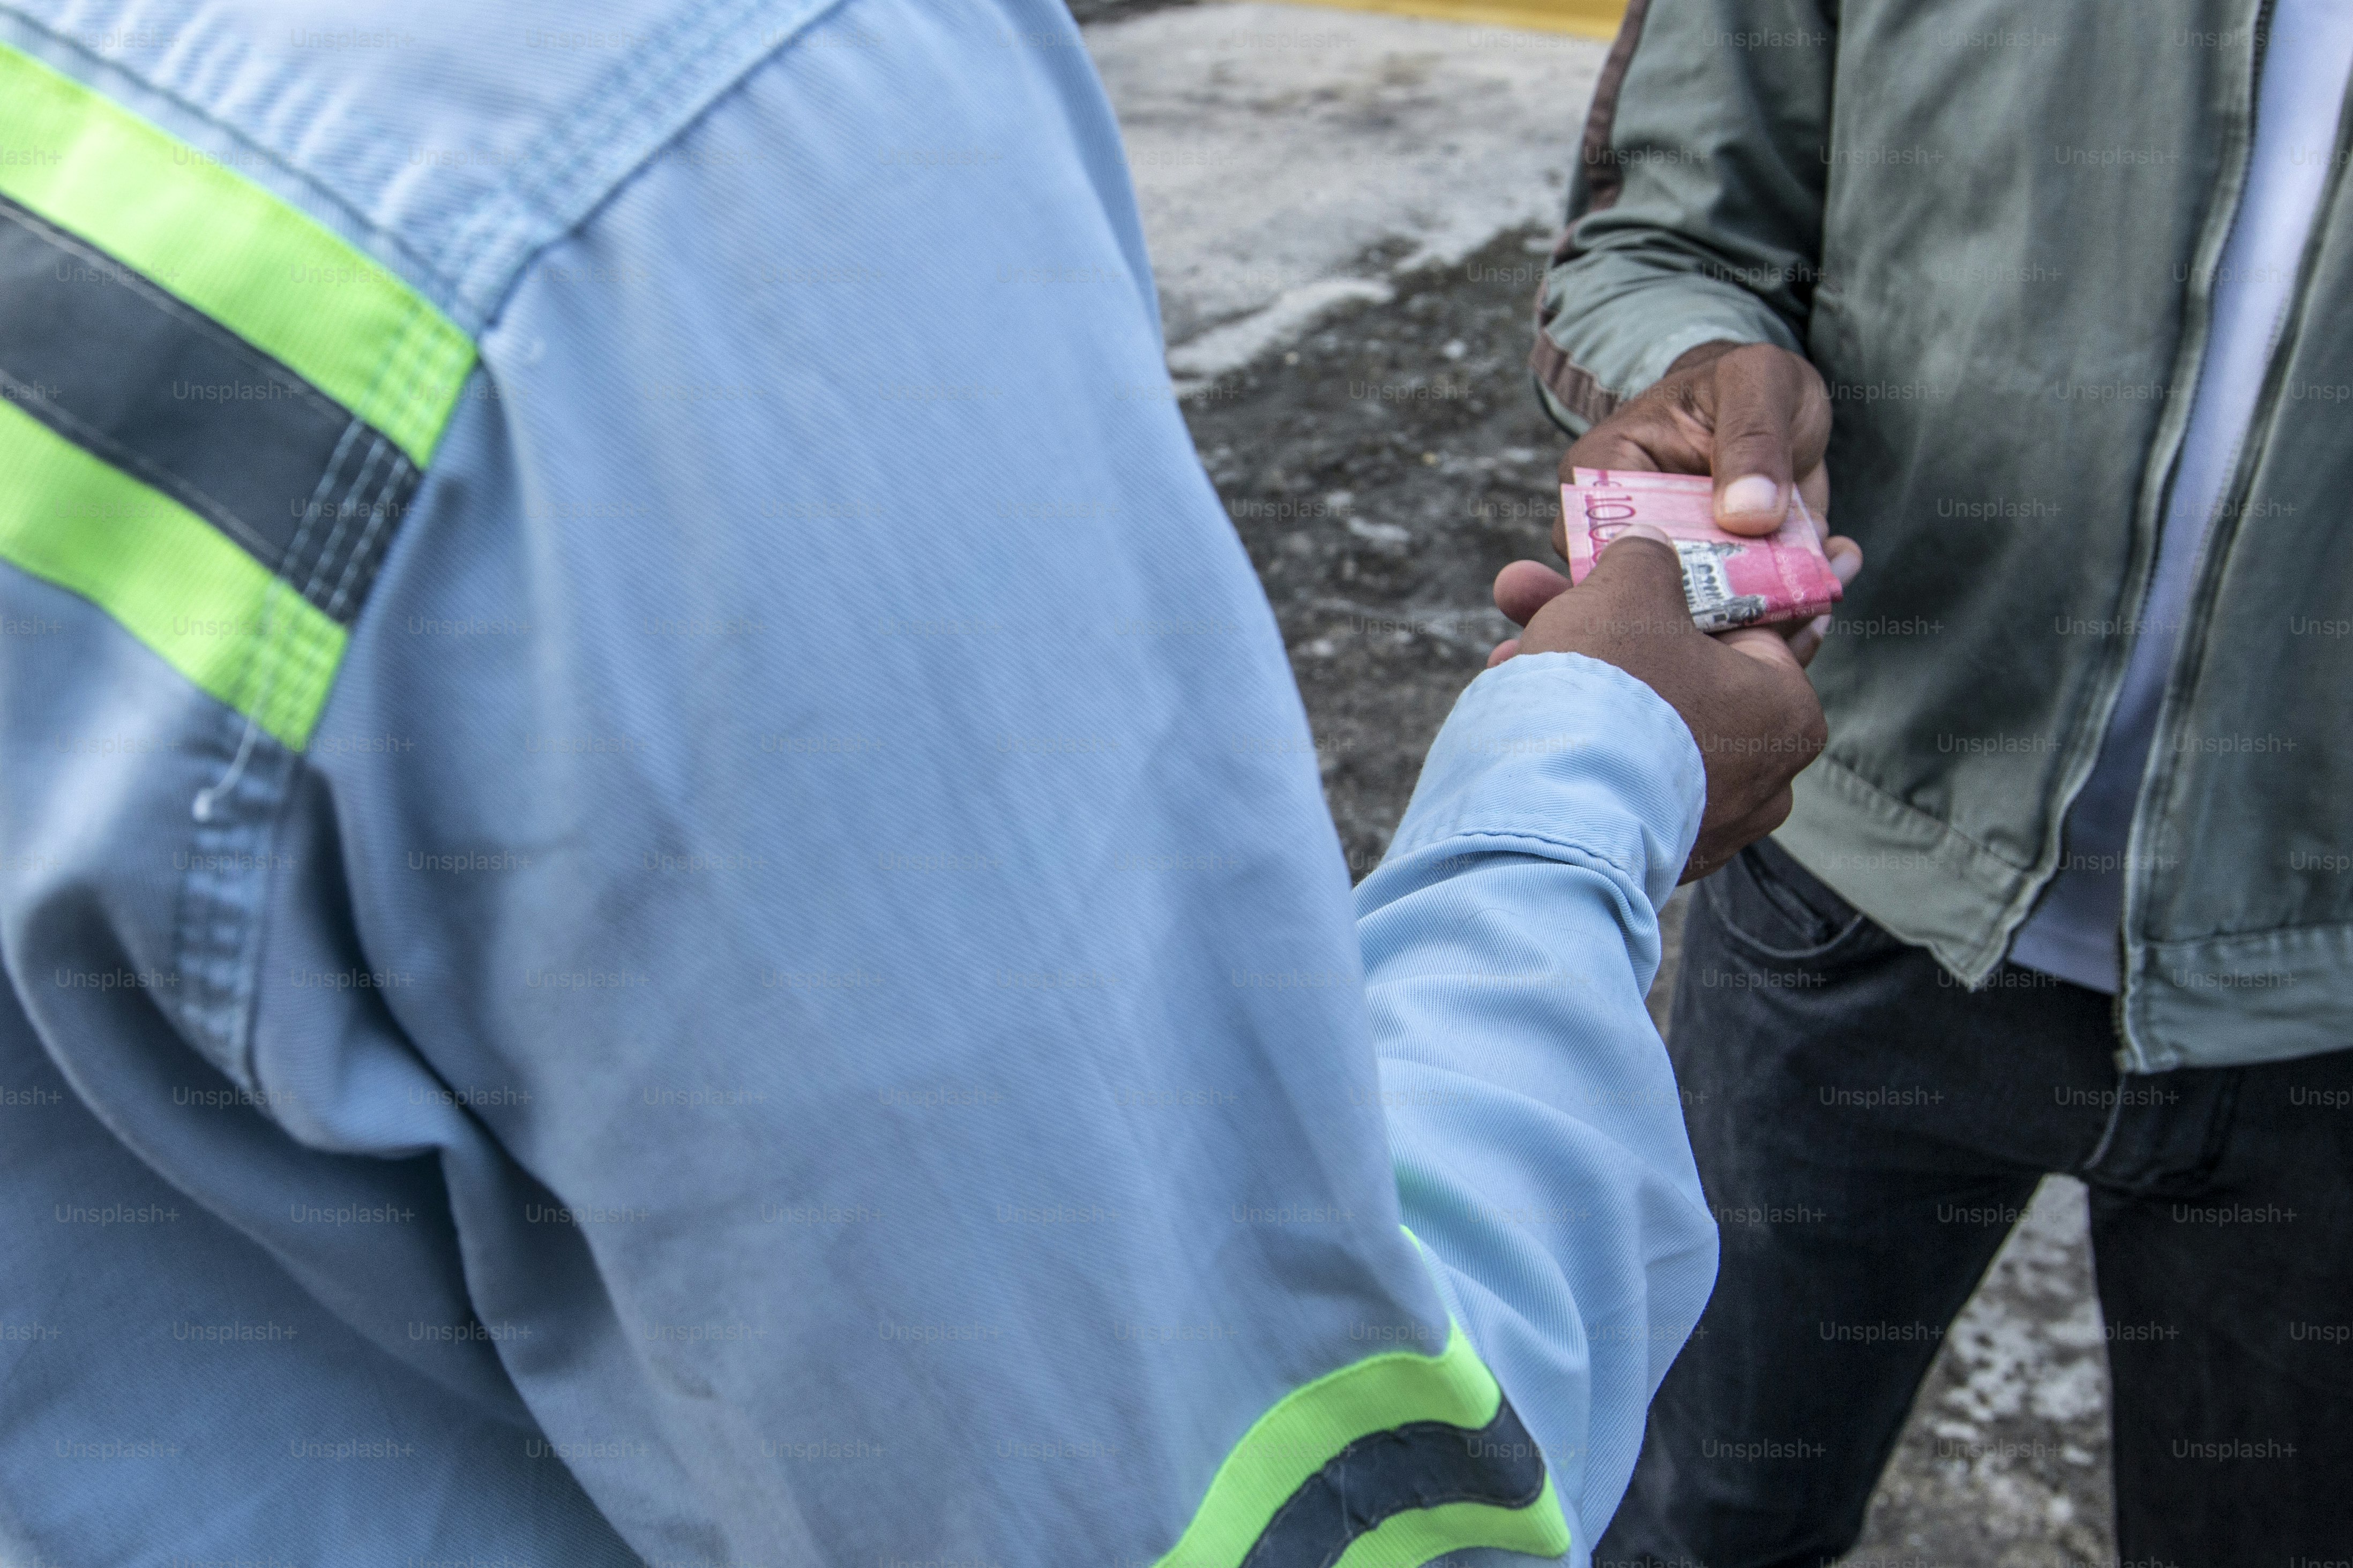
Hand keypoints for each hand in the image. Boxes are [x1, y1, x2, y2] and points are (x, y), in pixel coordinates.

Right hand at [1487, 527, 1826, 883]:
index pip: (1747, 624)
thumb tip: (1648, 550)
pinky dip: (1573, 741)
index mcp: (1788, 709)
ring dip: (1576, 682)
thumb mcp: (1628, 591)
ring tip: (1507, 655)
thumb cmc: (1609, 697)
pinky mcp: (1648, 857)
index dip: (1683, 583)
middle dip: (1605, 632)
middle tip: (1545, 598)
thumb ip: (1646, 557)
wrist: (1547, 825)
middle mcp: (1763, 778)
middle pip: (1679, 673)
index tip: (1636, 567)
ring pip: (1637, 724)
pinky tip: (1517, 712)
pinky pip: (1612, 775)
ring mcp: (1706, 826)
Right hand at [1561, 340, 1858, 665]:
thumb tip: (1746, 514)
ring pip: (1694, 628)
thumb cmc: (1751, 381)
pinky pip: (1736, 626)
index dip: (1660, 580)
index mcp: (1602, 476)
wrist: (1776, 408)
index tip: (1733, 578)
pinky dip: (1788, 617)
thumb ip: (1752, 438)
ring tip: (1823, 590)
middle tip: (1791, 602)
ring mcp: (1665, 570)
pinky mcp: (1711, 592)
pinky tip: (1830, 581)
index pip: (1604, 549)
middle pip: (1643, 605)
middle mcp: (1620, 535)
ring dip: (1765, 622)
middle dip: (1723, 614)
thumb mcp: (1757, 382)